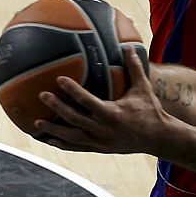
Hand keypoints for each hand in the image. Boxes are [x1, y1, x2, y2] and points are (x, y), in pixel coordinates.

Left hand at [34, 48, 170, 153]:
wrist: (159, 138)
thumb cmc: (151, 111)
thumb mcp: (143, 89)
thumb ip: (134, 68)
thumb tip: (129, 47)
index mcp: (112, 113)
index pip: (87, 100)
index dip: (72, 90)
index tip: (59, 79)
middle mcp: (103, 129)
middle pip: (74, 118)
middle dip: (56, 107)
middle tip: (42, 96)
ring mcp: (100, 141)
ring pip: (71, 136)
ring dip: (53, 129)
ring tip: (37, 123)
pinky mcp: (100, 148)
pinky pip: (77, 147)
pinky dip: (63, 143)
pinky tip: (49, 139)